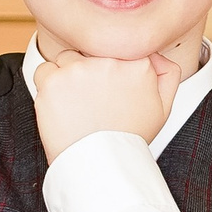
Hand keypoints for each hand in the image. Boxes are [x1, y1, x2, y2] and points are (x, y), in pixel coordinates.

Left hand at [31, 48, 178, 162]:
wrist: (99, 164)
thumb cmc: (128, 138)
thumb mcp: (162, 108)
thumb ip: (167, 74)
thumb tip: (155, 53)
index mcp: (138, 63)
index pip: (117, 46)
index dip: (110, 68)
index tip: (109, 88)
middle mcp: (109, 61)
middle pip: (92, 50)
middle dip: (90, 71)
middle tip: (94, 101)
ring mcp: (80, 69)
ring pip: (67, 58)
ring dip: (68, 76)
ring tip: (78, 104)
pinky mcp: (54, 80)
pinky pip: (45, 70)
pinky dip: (48, 86)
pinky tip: (62, 106)